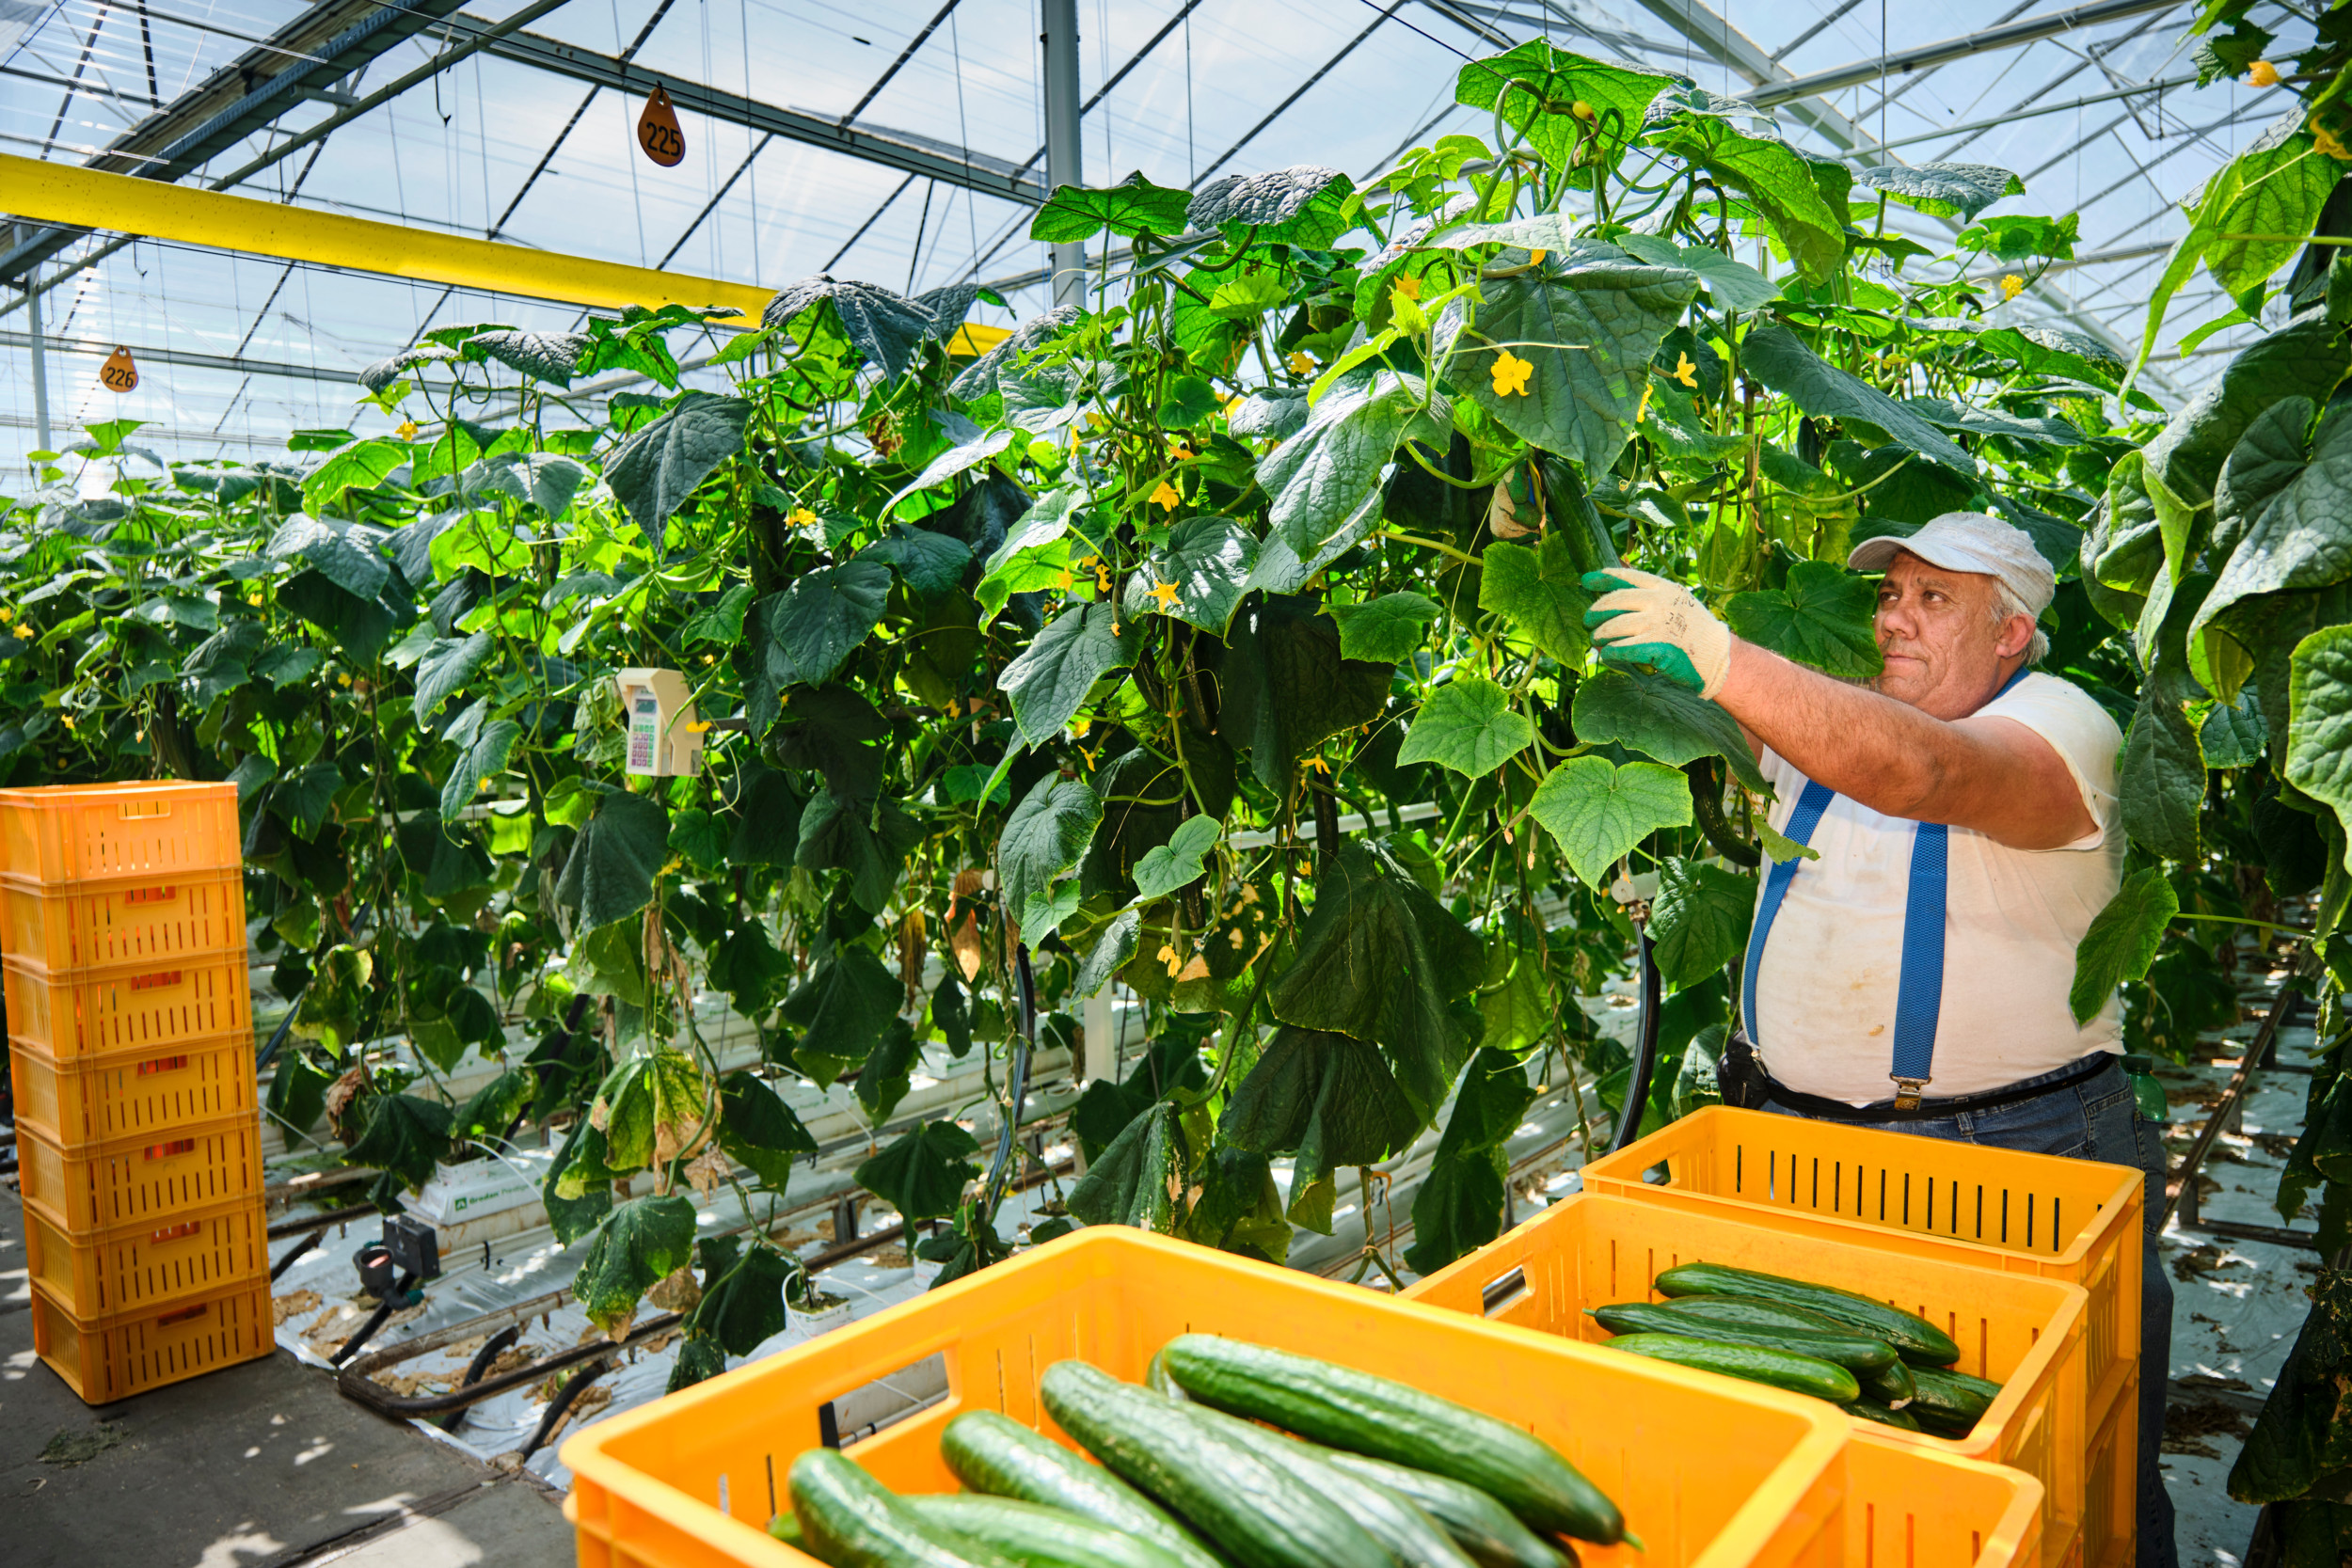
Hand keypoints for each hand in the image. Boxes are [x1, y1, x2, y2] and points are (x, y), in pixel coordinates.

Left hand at [1580, 568, 1731, 697]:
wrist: (1719, 655)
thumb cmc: (1693, 630)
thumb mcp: (1676, 602)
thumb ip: (1651, 596)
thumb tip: (1616, 593)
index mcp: (1664, 588)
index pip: (1628, 578)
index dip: (1604, 578)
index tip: (1586, 581)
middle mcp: (1660, 602)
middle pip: (1615, 601)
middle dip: (1596, 611)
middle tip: (1587, 620)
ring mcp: (1658, 624)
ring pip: (1614, 626)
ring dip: (1600, 634)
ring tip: (1596, 639)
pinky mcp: (1657, 647)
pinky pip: (1623, 648)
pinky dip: (1611, 653)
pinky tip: (1608, 655)